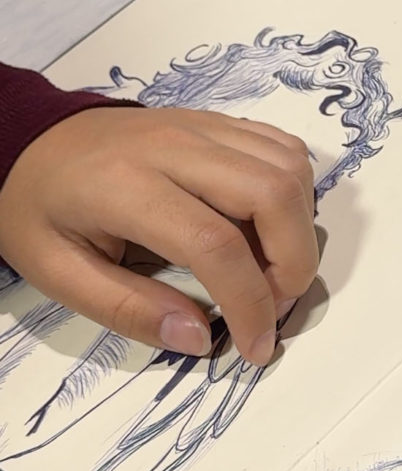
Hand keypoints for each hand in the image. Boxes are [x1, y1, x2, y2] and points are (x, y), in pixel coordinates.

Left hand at [0, 105, 317, 366]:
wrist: (33, 142)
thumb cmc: (41, 211)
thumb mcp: (59, 273)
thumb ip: (128, 309)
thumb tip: (199, 338)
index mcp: (126, 187)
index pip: (216, 243)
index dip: (250, 303)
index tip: (255, 347)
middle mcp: (174, 146)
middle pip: (272, 193)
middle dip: (293, 264)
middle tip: (273, 305)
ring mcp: (202, 126)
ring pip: (289, 168)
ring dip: (299, 230)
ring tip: (270, 270)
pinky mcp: (218, 123)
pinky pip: (283, 149)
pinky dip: (295, 193)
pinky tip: (269, 227)